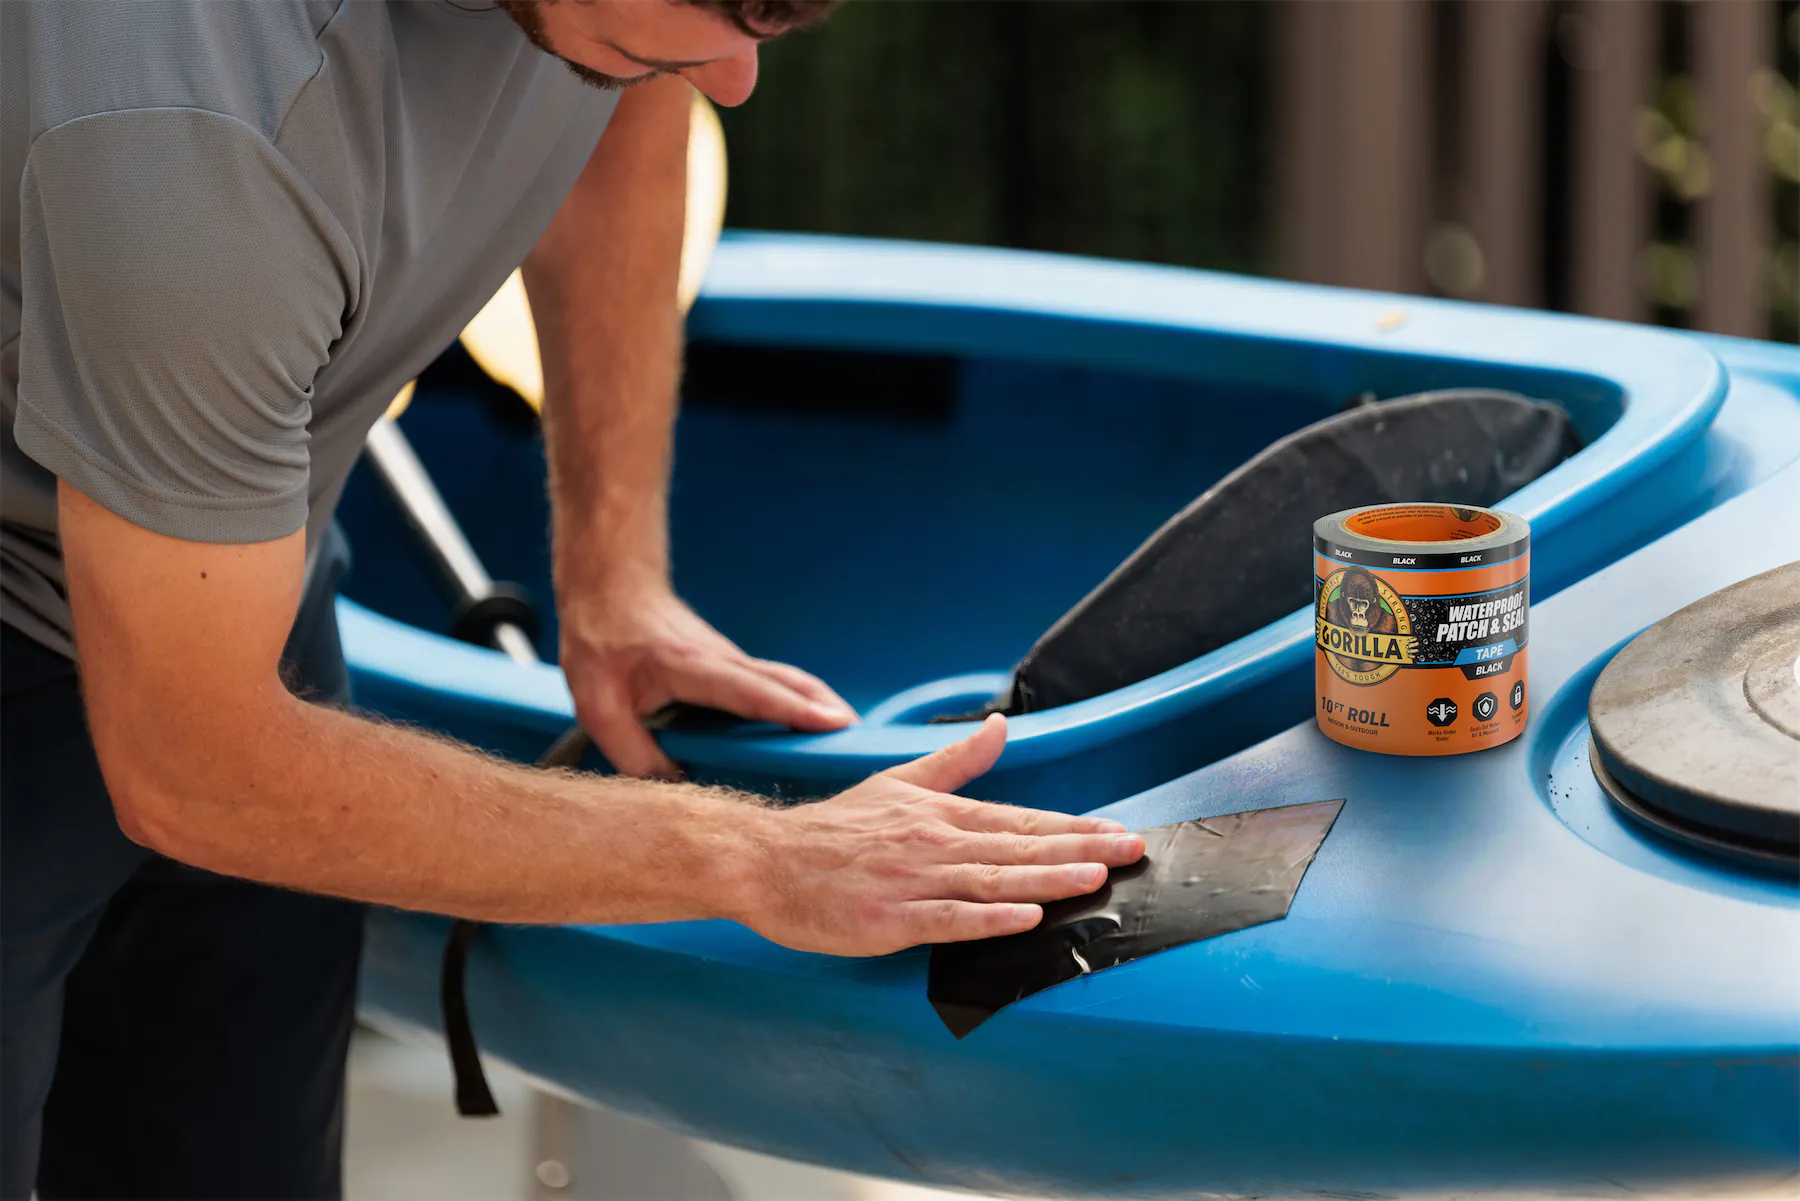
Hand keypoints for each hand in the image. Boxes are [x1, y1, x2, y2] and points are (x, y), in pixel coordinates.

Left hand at [561, 583, 856, 778]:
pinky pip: (775, 686)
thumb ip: (631, 751)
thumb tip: (674, 789)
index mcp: (694, 668)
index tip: (834, 723)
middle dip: (826, 709)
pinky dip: (802, 703)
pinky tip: (812, 728)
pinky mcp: (732, 669)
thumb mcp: (596, 703)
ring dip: (820, 705)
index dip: (793, 710)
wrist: (610, 591)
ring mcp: (732, 662)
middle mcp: (725, 662)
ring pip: (788, 681)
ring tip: (848, 741)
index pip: (752, 692)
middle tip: (860, 742)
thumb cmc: (602, 641)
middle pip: (789, 682)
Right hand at [738, 715, 1145, 955]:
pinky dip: (988, 919)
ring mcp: (913, 881)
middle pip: (1018, 847)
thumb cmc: (834, 830)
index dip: (1073, 827)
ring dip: (1047, 878)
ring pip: (993, 879)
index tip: (1119, 832)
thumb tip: (1000, 727)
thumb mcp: (897, 783)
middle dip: (1080, 849)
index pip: (1020, 820)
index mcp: (940, 814)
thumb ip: (956, 760)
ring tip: (1093, 878)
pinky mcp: (890, 918)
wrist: (767, 860)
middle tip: (1130, 853)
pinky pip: (947, 919)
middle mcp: (934, 843)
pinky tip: (1023, 918)